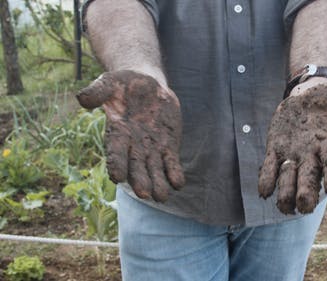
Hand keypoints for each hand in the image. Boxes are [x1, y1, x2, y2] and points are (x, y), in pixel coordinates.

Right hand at [76, 70, 183, 201]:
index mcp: (117, 134)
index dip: (116, 164)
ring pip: (154, 171)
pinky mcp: (168, 147)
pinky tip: (178, 183)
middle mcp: (133, 147)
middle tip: (144, 194)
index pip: (115, 153)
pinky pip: (171, 164)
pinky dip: (174, 174)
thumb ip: (97, 91)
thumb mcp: (109, 83)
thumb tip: (81, 99)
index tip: (117, 176)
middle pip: (136, 168)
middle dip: (140, 181)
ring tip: (162, 196)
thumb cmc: (123, 85)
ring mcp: (152, 149)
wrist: (148, 86)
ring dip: (158, 184)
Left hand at [258, 77, 326, 213]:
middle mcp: (311, 156)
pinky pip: (269, 169)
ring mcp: (292, 154)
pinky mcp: (275, 149)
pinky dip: (266, 180)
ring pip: (288, 180)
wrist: (308, 96)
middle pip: (309, 180)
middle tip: (304, 206)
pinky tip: (264, 191)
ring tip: (284, 205)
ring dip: (285, 193)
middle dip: (306, 195)